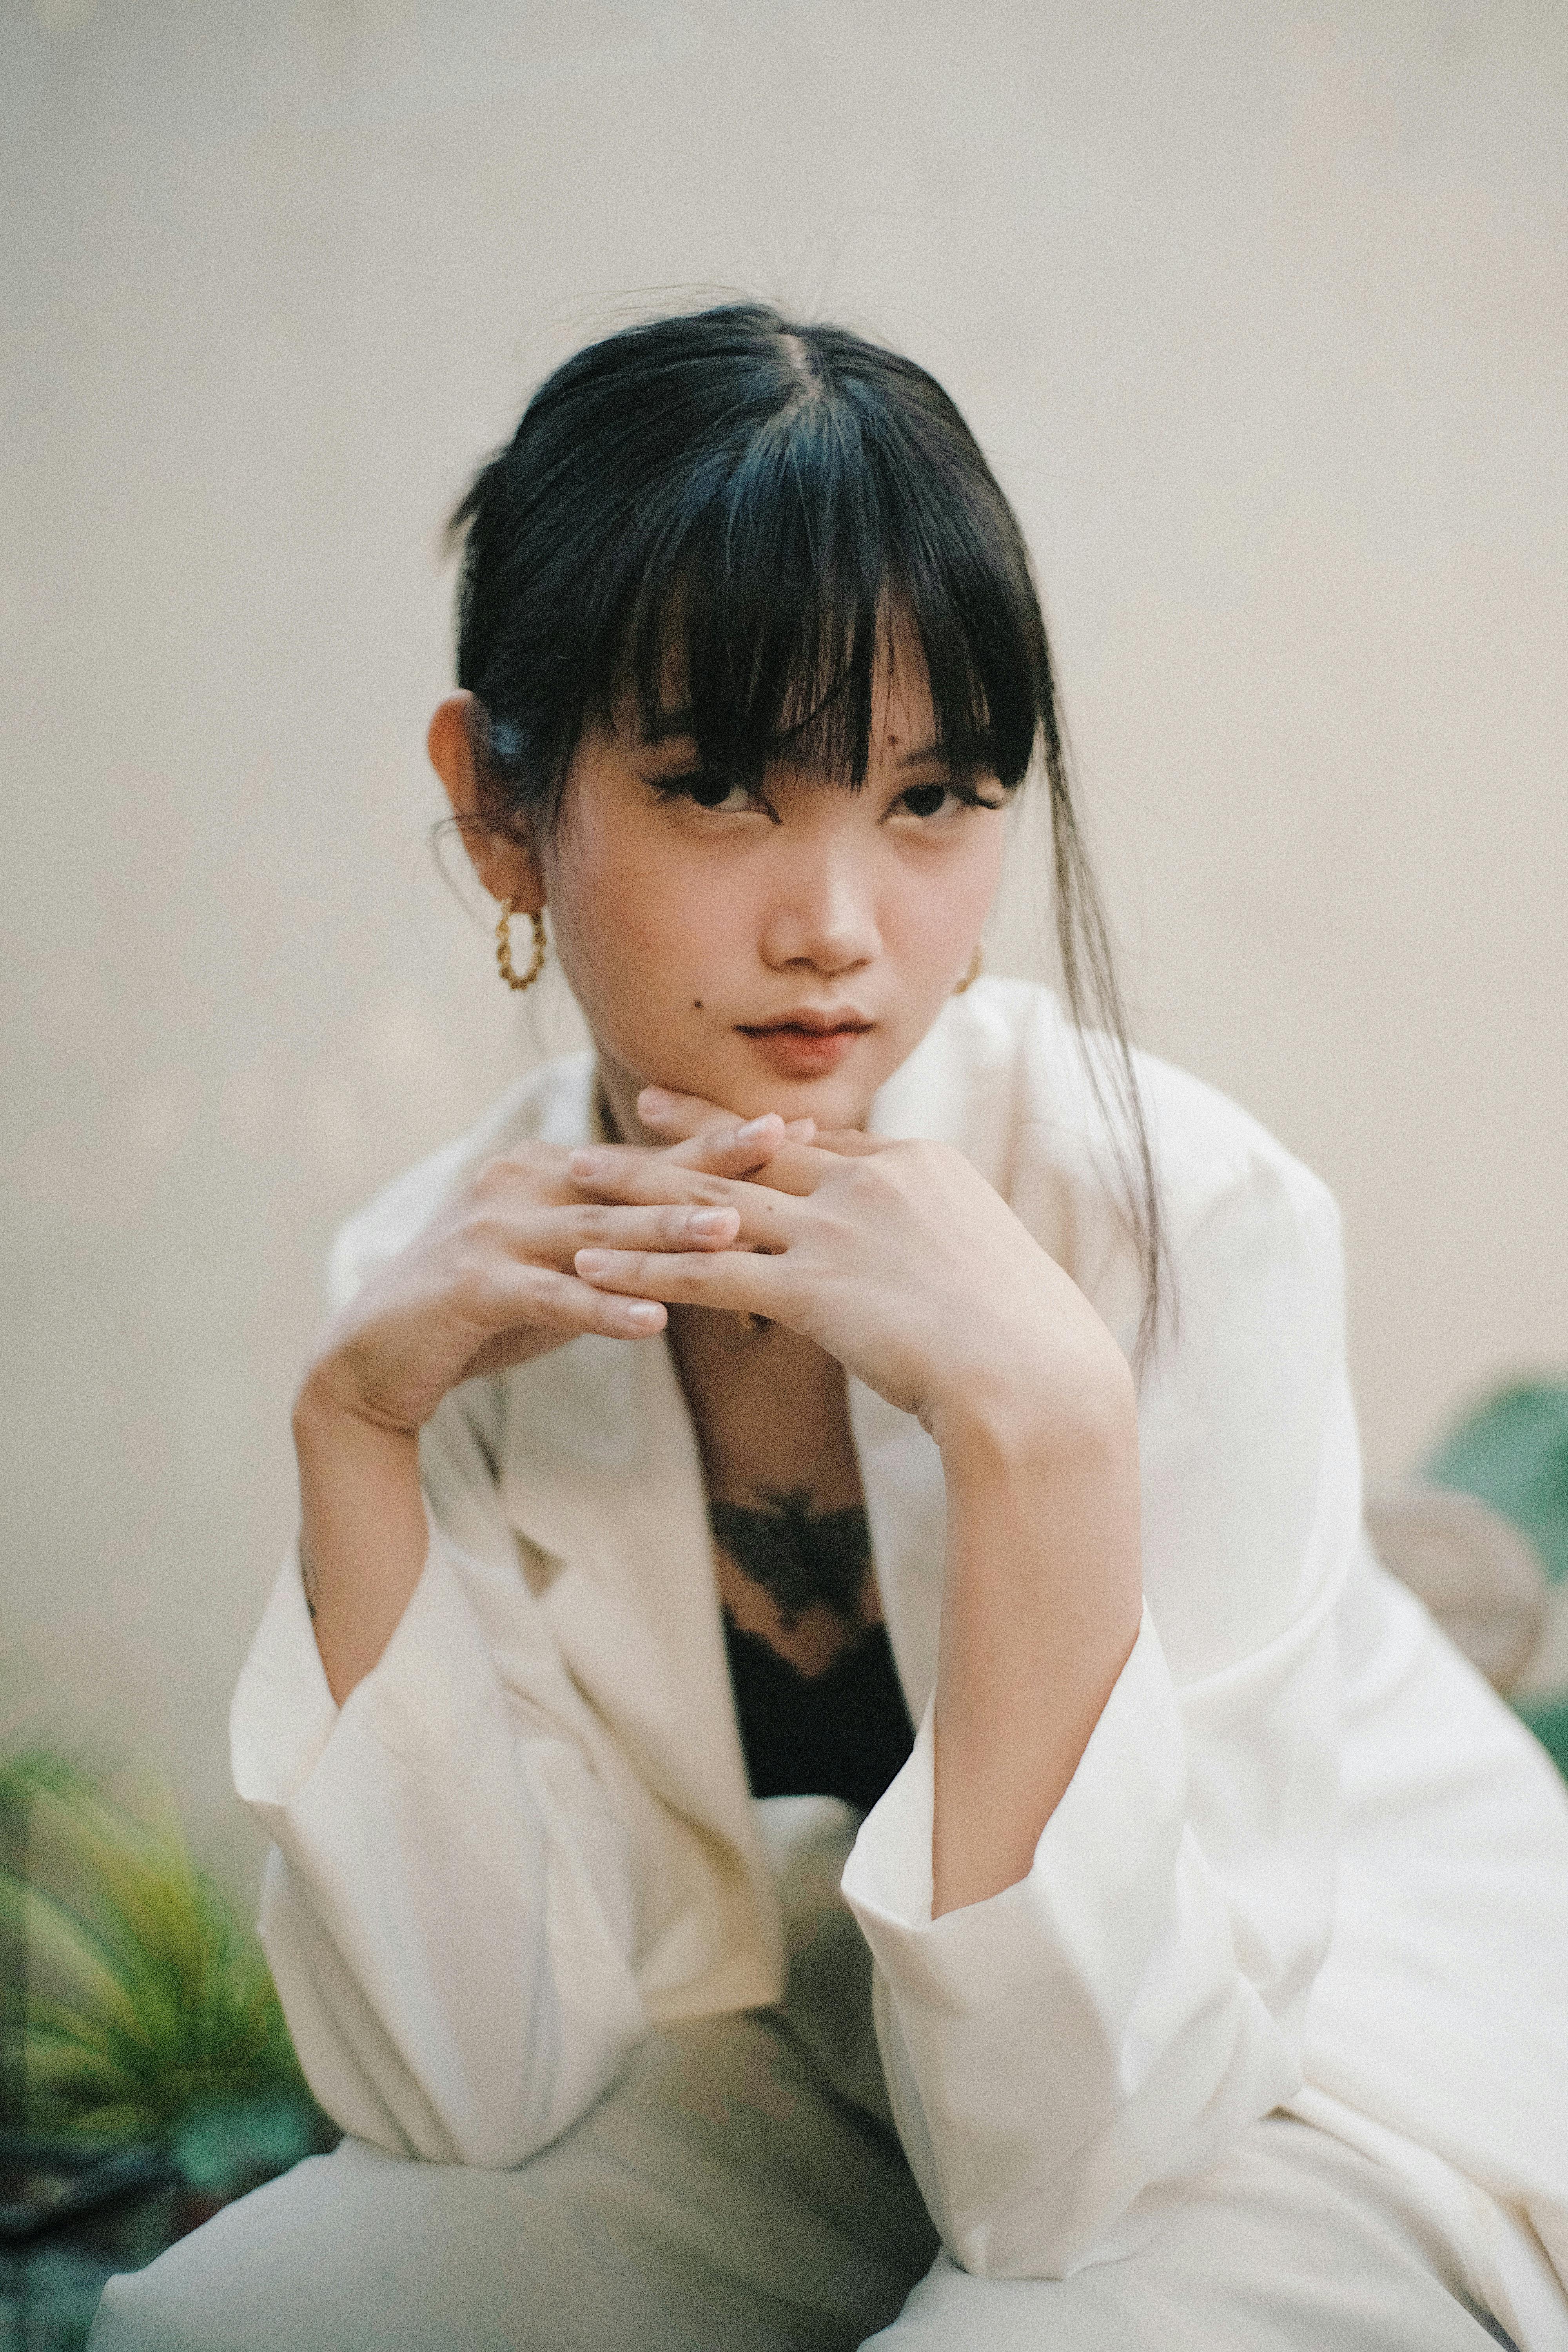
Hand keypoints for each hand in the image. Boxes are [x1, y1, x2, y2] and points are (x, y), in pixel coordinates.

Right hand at [297, 1111, 811, 1437]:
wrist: (374, 1360)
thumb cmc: (482, 1312)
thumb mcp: (561, 1266)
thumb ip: (620, 1241)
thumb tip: (714, 1226)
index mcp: (544, 1170)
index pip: (645, 1155)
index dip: (715, 1141)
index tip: (790, 1126)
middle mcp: (518, 1184)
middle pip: (631, 1178)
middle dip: (709, 1161)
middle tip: (783, 1142)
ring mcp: (490, 1232)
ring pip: (595, 1231)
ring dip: (665, 1231)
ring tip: (731, 1229)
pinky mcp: (469, 1286)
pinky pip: (548, 1297)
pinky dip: (601, 1308)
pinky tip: (652, 1319)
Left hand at [568, 1090, 1132, 1455]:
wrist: (1039, 1377)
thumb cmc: (1029, 1341)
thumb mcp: (982, 1268)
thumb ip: (934, 1247)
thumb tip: (921, 1265)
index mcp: (921, 1165)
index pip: (823, 1142)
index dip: (764, 1130)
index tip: (731, 1114)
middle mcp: (872, 1182)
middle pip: (757, 1152)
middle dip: (689, 1130)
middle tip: (634, 1105)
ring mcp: (839, 1230)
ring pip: (713, 1202)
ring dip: (638, 1190)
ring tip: (577, 1175)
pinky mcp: (811, 1288)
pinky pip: (706, 1272)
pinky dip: (644, 1267)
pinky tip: (593, 1266)